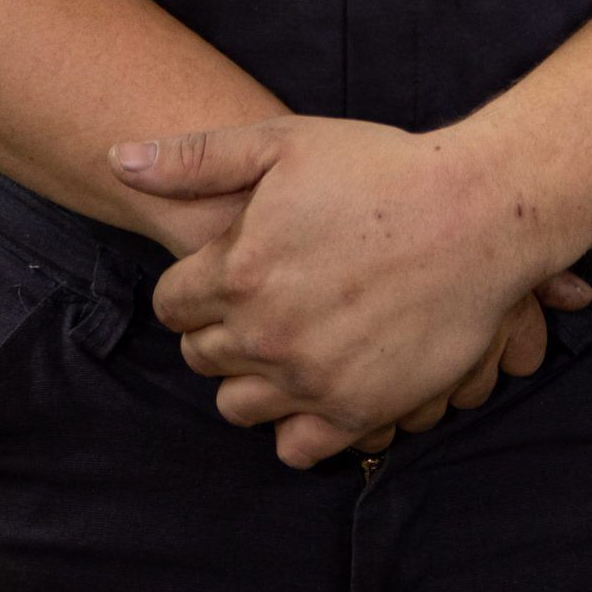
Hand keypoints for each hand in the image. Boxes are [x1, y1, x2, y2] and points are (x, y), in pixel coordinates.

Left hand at [107, 115, 571, 466]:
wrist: (474, 214)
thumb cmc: (378, 169)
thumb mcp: (282, 143)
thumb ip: (193, 158)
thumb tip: (117, 158)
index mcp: (236, 271)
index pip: (171, 308)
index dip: (196, 286)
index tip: (230, 269)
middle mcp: (264, 334)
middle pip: (201, 358)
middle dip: (220, 330)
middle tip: (264, 300)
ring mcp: (310, 380)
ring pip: (237, 407)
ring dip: (251, 379)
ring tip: (288, 341)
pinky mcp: (357, 412)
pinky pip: (296, 448)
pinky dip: (296, 425)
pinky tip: (316, 382)